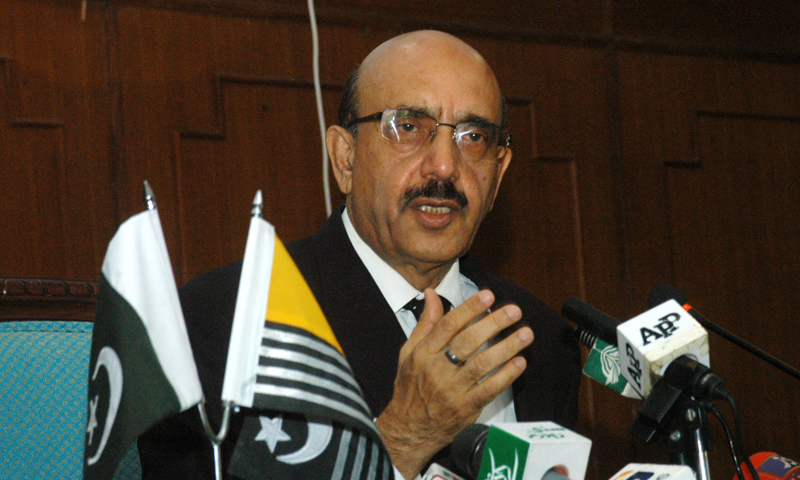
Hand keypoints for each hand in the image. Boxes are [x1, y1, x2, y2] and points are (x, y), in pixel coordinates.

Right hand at [375, 288, 532, 478]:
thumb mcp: (409, 352)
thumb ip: (425, 323)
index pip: (448, 325)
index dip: (469, 309)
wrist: (409, 429)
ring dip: (507, 347)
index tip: (488, 295)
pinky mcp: (466, 408)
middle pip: (468, 342)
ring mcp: (453, 390)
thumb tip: (432, 294)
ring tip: (525, 333)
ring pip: (483, 364)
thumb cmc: (410, 387)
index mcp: (423, 353)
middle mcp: (437, 370)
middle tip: (514, 311)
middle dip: (493, 323)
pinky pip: (490, 389)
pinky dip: (506, 375)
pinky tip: (520, 362)